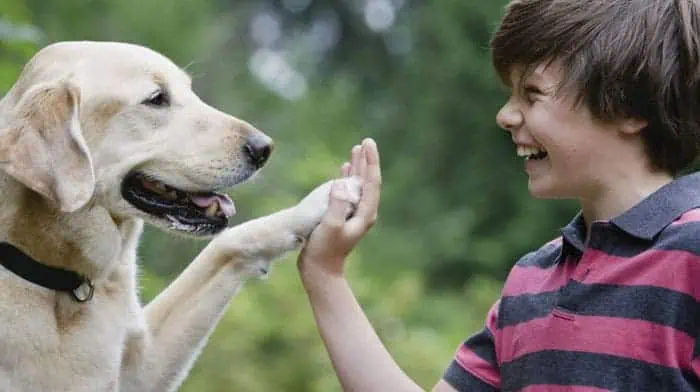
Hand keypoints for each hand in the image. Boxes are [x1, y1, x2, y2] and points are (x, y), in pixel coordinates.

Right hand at [297, 138, 381, 277]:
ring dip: (358, 167)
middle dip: (367, 161)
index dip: (370, 162)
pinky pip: (349, 192)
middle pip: (367, 181)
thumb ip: (336, 205)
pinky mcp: (343, 216)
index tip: (367, 145)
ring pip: (358, 185)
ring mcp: (354, 214)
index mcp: (365, 214)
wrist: (320, 270)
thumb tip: (340, 184)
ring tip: (356, 150)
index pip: (371, 182)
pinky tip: (344, 169)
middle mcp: (363, 213)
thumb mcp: (329, 227)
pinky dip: (347, 178)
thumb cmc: (324, 251)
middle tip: (365, 142)